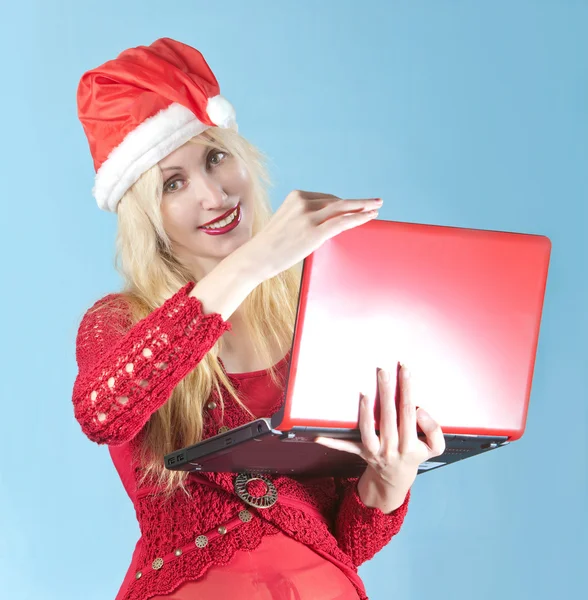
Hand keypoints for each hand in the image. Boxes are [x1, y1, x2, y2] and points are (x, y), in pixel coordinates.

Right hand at [244, 190, 381, 281]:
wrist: (256, 257)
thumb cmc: (270, 245)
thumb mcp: (286, 223)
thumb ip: (303, 218)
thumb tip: (324, 225)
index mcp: (295, 197)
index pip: (325, 198)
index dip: (342, 205)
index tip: (354, 208)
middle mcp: (302, 203)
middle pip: (337, 201)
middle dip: (357, 202)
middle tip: (375, 201)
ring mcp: (308, 217)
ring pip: (343, 208)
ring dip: (363, 207)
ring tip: (377, 207)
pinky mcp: (314, 232)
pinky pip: (342, 221)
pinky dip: (358, 218)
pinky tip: (370, 217)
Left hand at [315, 364, 445, 512]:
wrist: (396, 478)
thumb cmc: (415, 454)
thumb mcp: (435, 448)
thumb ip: (434, 429)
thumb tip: (420, 410)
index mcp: (410, 444)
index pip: (409, 411)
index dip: (407, 389)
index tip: (405, 369)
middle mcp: (391, 447)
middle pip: (389, 416)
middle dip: (387, 391)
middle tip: (383, 371)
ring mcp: (374, 450)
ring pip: (368, 430)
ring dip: (366, 411)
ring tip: (365, 392)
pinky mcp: (360, 452)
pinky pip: (344, 446)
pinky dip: (331, 442)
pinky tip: (317, 435)